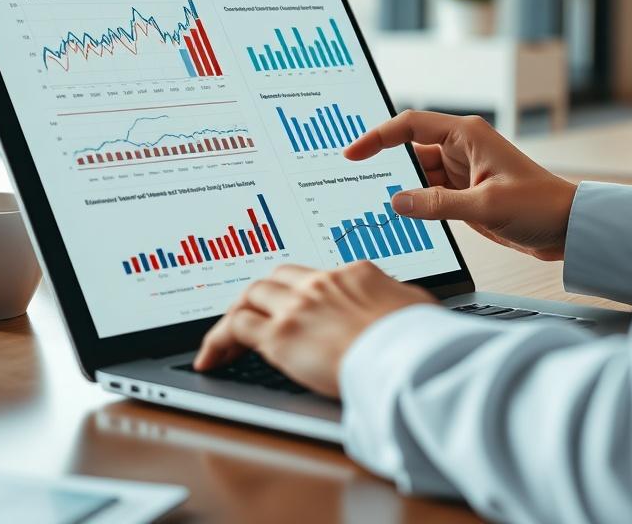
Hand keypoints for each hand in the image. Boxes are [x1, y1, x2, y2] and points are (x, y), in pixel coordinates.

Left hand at [193, 261, 434, 396]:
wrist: (406, 356)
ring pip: (251, 296)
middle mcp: (321, 284)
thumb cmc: (419, 339)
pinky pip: (237, 328)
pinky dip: (219, 340)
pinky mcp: (281, 335)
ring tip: (225, 340)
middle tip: (250, 317)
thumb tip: (398, 306)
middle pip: (276, 278)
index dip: (298, 293)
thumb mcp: (414, 307)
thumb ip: (394, 302)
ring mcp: (298, 306)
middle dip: (260, 297)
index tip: (292, 308)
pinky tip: (212, 357)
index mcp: (354, 274)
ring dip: (236, 314)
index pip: (315, 277)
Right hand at [344, 110, 576, 260]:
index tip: (353, 154)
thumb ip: (437, 204)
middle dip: (386, 166)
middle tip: (357, 184)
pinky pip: (429, 193)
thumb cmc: (539, 205)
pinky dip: (415, 203)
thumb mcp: (485, 206)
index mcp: (466, 135)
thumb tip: (397, 201)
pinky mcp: (464, 192)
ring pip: (417, 174)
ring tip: (376, 205)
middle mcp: (461, 148)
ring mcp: (462, 171)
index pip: (410, 125)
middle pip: (409, 150)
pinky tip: (402, 216)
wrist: (568, 227)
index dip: (377, 137)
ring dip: (401, 188)